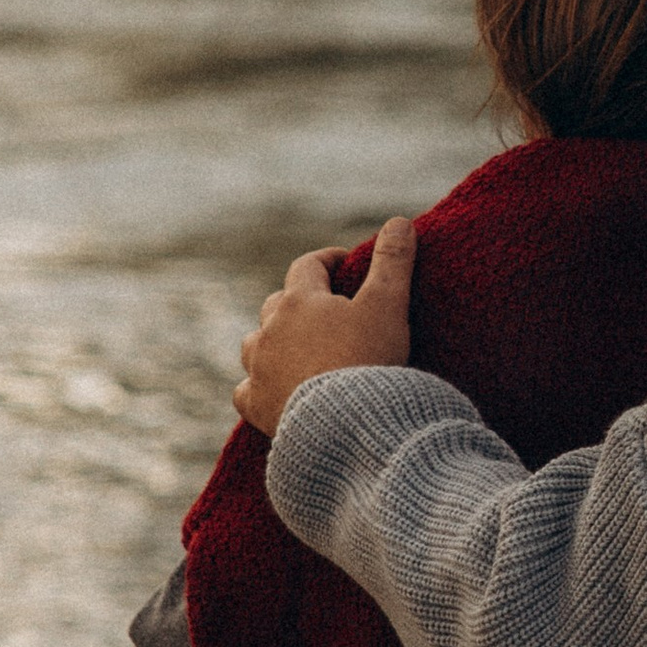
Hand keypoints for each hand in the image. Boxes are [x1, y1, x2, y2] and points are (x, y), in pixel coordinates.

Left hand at [235, 219, 417, 434]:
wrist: (345, 425)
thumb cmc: (368, 360)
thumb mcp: (388, 305)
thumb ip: (393, 262)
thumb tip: (400, 221)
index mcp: (300, 300)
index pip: (308, 266)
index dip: (328, 261)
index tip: (346, 265)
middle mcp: (270, 330)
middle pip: (277, 304)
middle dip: (299, 303)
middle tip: (327, 311)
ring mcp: (259, 368)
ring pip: (255, 343)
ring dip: (273, 341)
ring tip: (297, 349)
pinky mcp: (256, 405)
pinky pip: (247, 390)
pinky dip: (258, 386)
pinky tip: (271, 391)